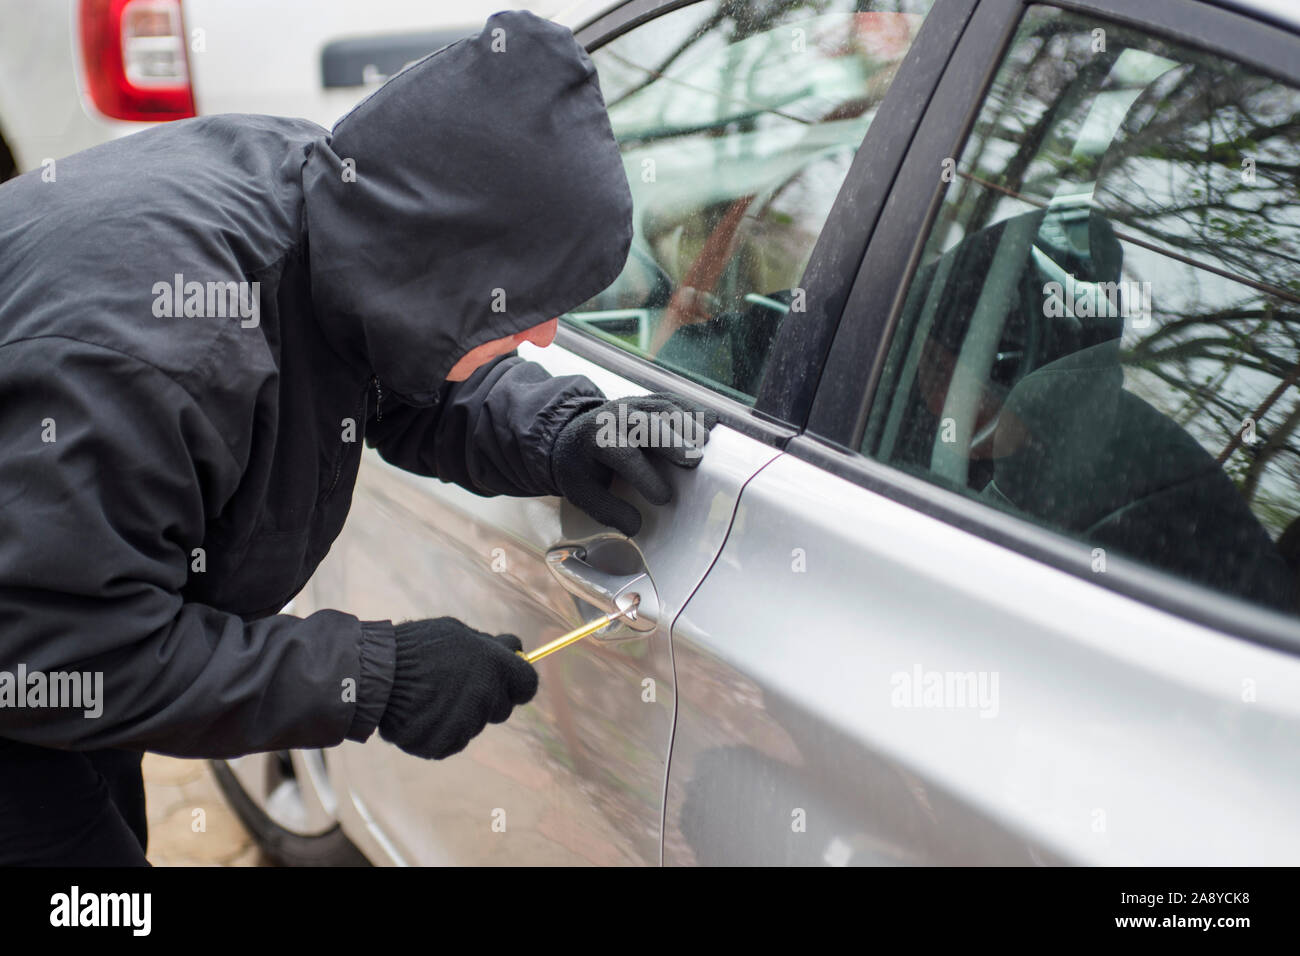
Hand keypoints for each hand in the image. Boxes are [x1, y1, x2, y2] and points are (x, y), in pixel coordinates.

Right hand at [378, 617, 537, 759]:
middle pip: (500, 707)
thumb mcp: (456, 632)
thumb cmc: (415, 646)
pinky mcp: (445, 745)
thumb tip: (513, 648)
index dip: (516, 682)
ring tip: (429, 694)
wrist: (375, 673)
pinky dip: (441, 731)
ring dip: (460, 713)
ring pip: (475, 723)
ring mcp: (467, 724)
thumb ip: (488, 645)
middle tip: (455, 684)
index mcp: (496, 667)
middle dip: (486, 697)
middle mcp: (487, 698)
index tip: (504, 679)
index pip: (527, 684)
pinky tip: (421, 713)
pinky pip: (454, 740)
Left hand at [550, 393, 716, 535]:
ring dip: (686, 423)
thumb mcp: (582, 493)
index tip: (664, 498)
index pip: (624, 456)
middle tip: (695, 461)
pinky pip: (672, 400)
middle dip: (671, 442)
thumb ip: (608, 510)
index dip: (645, 477)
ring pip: (663, 408)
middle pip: (647, 426)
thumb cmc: (582, 467)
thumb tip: (636, 527)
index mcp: (595, 440)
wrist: (574, 435)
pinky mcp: (648, 401)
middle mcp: (614, 416)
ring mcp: (633, 404)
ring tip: (707, 441)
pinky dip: (692, 408)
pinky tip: (711, 421)